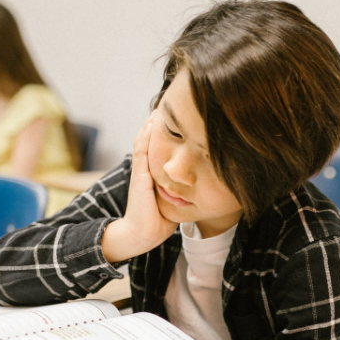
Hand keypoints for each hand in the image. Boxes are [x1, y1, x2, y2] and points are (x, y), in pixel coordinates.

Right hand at [102, 119, 177, 262]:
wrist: (144, 234)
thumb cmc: (159, 221)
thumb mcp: (174, 200)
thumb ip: (182, 189)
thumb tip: (200, 184)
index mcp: (152, 175)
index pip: (157, 149)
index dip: (164, 134)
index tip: (176, 118)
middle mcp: (145, 170)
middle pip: (149, 140)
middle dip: (156, 124)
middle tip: (167, 105)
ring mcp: (140, 172)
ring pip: (143, 141)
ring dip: (150, 125)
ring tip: (158, 108)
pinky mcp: (139, 177)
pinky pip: (141, 151)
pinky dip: (146, 136)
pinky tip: (151, 124)